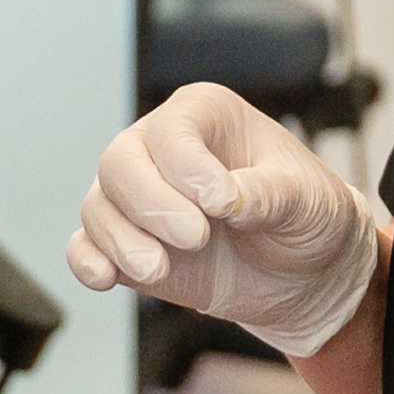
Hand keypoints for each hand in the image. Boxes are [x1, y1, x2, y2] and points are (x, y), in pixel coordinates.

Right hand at [63, 84, 377, 357]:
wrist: (304, 273)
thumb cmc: (307, 216)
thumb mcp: (306, 198)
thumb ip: (266, 194)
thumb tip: (224, 199)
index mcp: (206, 115)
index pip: (172, 129)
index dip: (187, 168)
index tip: (221, 205)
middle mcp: (161, 149)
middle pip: (120, 162)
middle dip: (150, 204)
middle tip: (196, 238)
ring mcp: (140, 198)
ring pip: (98, 205)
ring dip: (122, 240)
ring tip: (160, 269)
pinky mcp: (130, 244)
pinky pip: (85, 246)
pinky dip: (88, 261)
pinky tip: (107, 278)